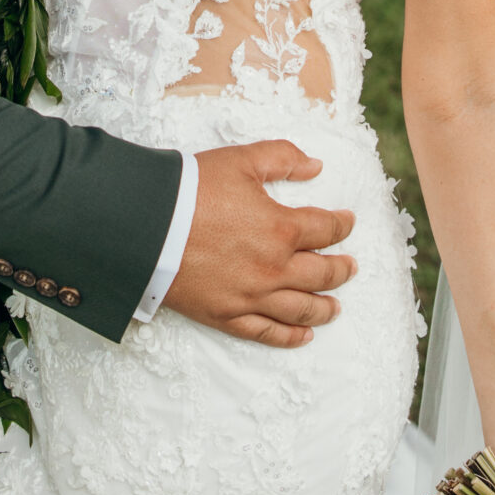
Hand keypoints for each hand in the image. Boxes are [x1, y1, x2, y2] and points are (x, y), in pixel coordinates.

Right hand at [165, 142, 355, 349]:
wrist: (143, 225)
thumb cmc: (190, 189)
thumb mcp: (241, 160)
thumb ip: (283, 158)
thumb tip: (315, 166)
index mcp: (282, 228)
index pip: (327, 229)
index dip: (342, 225)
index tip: (347, 222)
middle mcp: (274, 268)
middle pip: (322, 273)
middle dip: (341, 268)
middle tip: (350, 266)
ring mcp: (251, 297)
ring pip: (301, 309)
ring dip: (324, 308)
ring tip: (336, 308)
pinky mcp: (227, 316)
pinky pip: (267, 333)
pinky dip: (290, 337)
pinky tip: (304, 336)